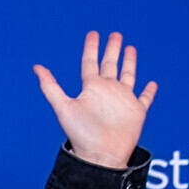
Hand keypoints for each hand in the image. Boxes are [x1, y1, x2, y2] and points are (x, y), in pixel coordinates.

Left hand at [33, 30, 157, 169]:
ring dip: (129, 62)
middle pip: (110, 64)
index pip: (90, 62)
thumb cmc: (81, 134)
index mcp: (91, 88)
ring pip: (128, 75)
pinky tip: (152, 83)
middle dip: (112, 49)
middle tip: (115, 34)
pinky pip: (145, 98)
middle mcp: (107, 91)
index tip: (93, 33)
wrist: (100, 155)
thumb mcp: (63, 107)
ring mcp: (123, 100)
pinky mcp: (137, 111)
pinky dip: (149, 91)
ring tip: (131, 48)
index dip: (92, 47)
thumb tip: (36, 67)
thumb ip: (51, 87)